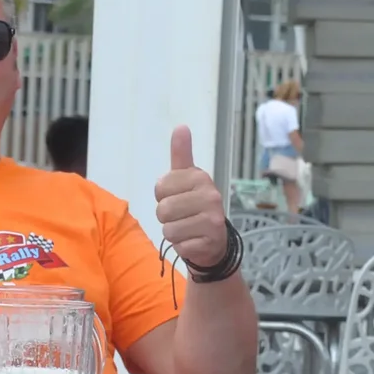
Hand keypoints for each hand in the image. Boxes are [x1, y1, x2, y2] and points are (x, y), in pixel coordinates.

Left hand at [155, 126, 230, 269]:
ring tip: (187, 228)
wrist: (214, 239)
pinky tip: (193, 240)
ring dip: (173, 233)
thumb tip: (181, 127)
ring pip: (169, 230)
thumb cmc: (194, 205)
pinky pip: (179, 246)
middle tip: (182, 216)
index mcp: (201, 178)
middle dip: (166, 217)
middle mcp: (210, 196)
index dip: (162, 196)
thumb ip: (181, 154)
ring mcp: (212, 221)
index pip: (160, 188)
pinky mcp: (210, 242)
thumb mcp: (187, 178)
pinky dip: (182, 247)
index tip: (177, 197)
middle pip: (163, 210)